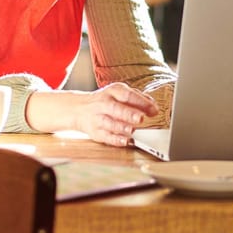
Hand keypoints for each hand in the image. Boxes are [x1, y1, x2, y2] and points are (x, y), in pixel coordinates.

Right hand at [25, 83, 160, 145]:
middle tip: (141, 118)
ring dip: (121, 127)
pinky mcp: (94, 131)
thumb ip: (137, 98)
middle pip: (116, 108)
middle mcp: (104, 103)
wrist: (79, 109)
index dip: (141, 102)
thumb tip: (152, 105)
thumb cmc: (106, 101)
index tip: (153, 110)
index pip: (127, 95)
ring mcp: (98, 118)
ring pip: (109, 123)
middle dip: (128, 113)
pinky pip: (105, 136)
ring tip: (132, 130)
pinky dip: (115, 140)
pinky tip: (125, 141)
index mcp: (112, 92)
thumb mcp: (119, 94)